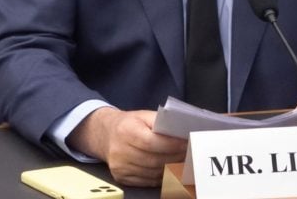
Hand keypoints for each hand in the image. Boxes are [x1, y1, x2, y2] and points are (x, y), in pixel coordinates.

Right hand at [68, 108, 186, 186]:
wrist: (106, 135)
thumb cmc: (130, 124)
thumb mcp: (144, 116)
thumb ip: (162, 122)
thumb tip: (182, 132)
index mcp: (126, 130)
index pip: (152, 142)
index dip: (171, 144)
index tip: (187, 143)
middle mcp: (120, 151)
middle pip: (154, 160)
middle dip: (175, 157)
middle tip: (190, 153)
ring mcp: (120, 167)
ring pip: (153, 173)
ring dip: (171, 168)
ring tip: (183, 161)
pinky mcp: (122, 178)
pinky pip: (148, 181)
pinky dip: (162, 176)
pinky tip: (170, 169)